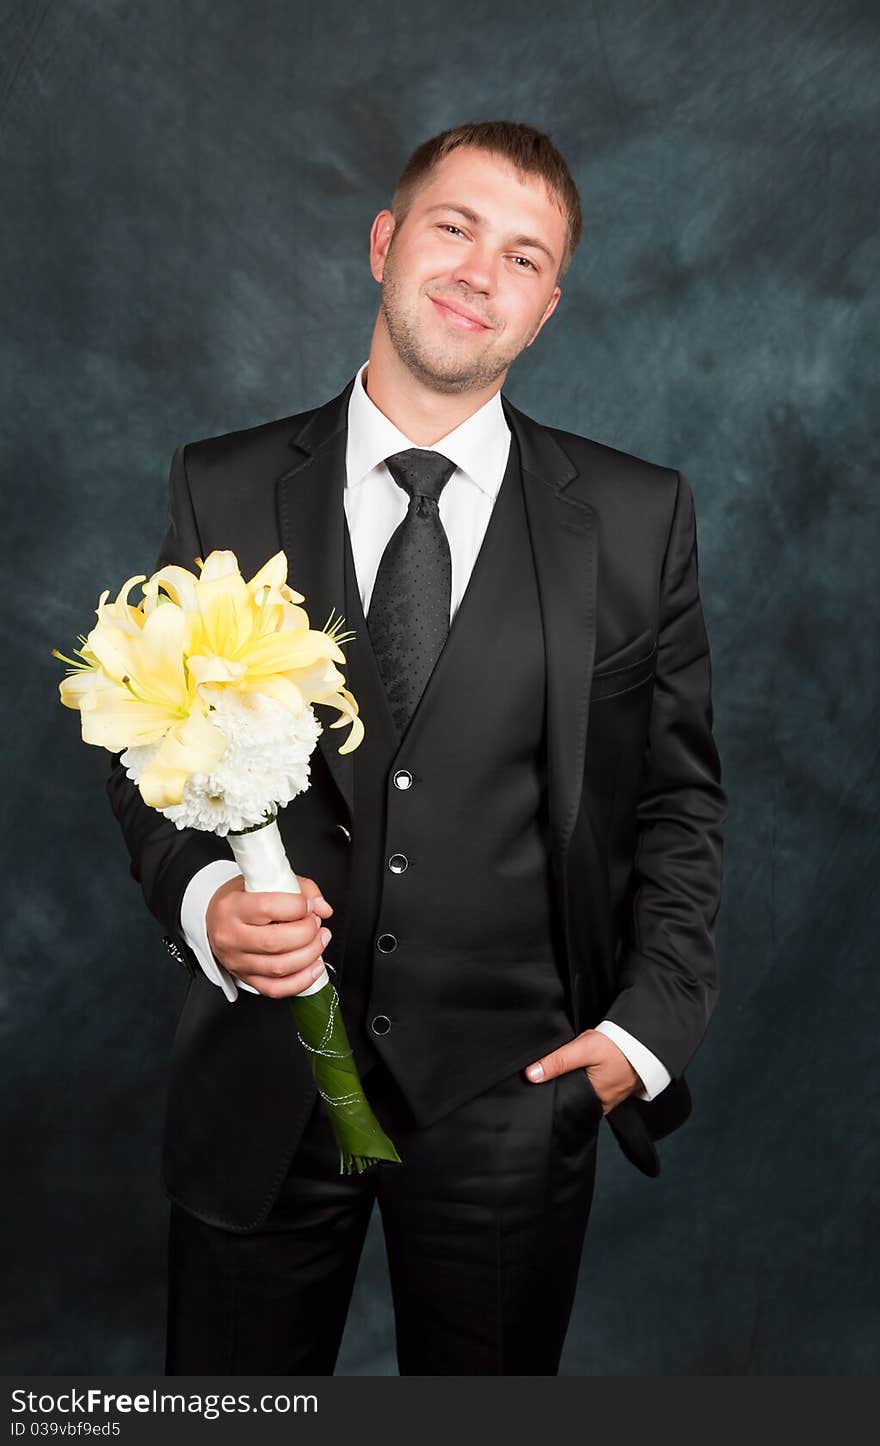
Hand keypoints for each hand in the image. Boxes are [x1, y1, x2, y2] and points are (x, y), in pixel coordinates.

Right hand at [206, 874, 335, 997]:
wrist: (217, 918)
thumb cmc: (241, 898)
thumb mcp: (265, 881)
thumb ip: (300, 888)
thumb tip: (322, 908)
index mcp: (232, 907)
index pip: (268, 908)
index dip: (297, 906)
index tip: (308, 904)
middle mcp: (231, 937)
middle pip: (276, 942)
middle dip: (307, 933)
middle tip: (316, 923)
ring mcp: (237, 962)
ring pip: (280, 967)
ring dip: (310, 954)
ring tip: (320, 940)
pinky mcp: (246, 979)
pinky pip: (276, 989)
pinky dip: (302, 981)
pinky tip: (315, 966)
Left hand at [524, 1029, 644, 1114]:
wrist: (645, 1040)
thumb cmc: (617, 1046)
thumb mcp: (584, 1048)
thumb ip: (558, 1061)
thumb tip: (531, 1074)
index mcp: (594, 1100)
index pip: (566, 1105)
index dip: (552, 1097)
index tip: (538, 1090)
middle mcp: (603, 1104)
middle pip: (575, 1101)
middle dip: (563, 1092)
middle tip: (547, 1081)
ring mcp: (611, 1098)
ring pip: (585, 1096)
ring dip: (576, 1087)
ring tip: (564, 1075)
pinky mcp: (615, 1089)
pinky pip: (595, 1090)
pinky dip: (587, 1083)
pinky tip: (581, 1073)